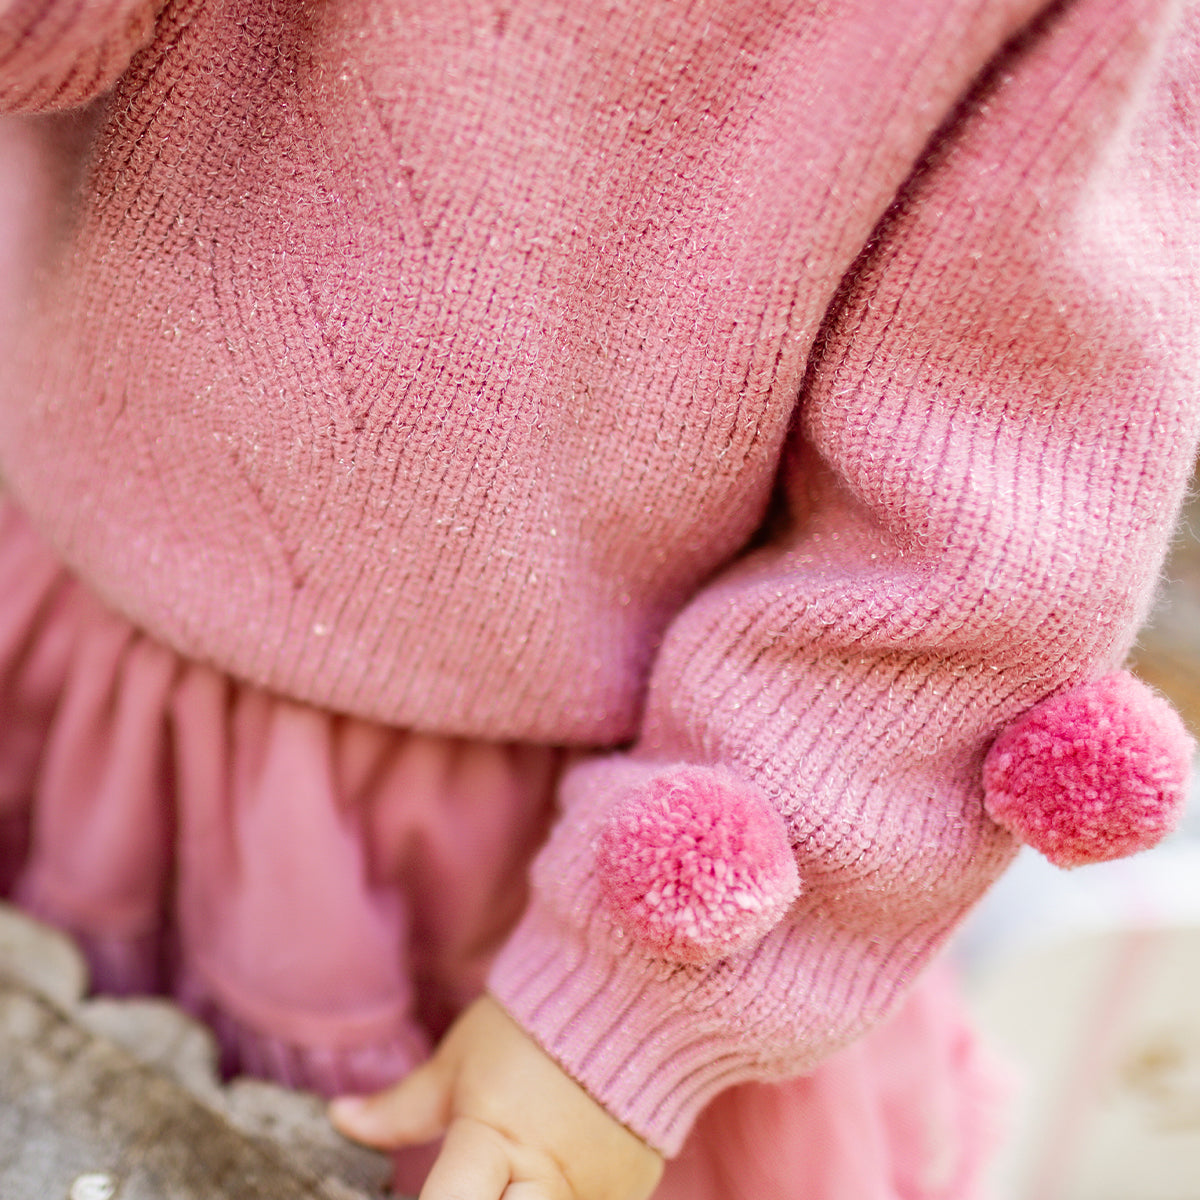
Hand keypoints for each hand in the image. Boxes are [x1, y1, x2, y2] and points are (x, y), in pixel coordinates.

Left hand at [329, 994, 663, 1199]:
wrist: (634, 995)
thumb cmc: (536, 1023)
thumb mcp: (461, 1061)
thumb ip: (402, 1107)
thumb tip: (341, 1118)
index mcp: (494, 1142)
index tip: (406, 1196)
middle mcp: (547, 1183)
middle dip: (474, 1199)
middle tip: (467, 1183)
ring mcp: (594, 1196)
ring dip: (516, 1197)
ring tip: (504, 1171)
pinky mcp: (627, 1196)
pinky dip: (549, 1195)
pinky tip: (533, 1175)